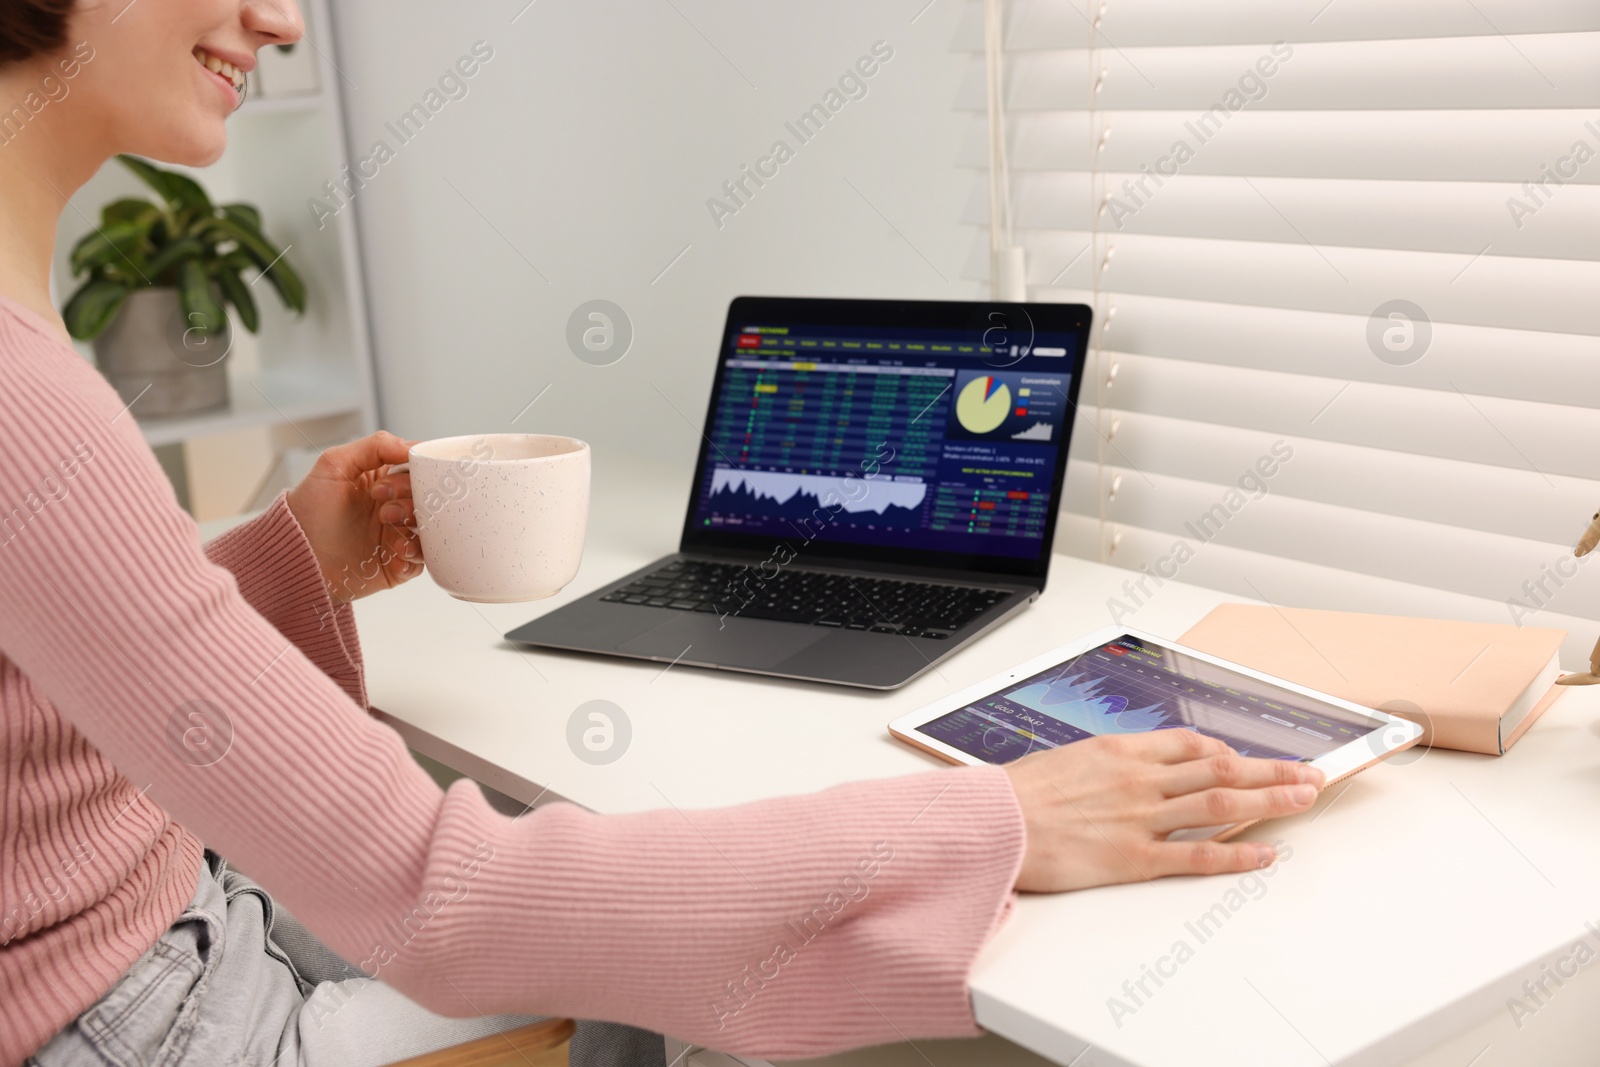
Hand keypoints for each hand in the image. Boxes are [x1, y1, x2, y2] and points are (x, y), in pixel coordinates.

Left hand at [284, 431, 422, 602]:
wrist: (297, 556)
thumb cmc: (309, 511)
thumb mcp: (334, 465)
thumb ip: (374, 446)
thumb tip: (412, 446)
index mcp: (384, 480)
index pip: (419, 469)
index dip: (417, 472)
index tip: (399, 478)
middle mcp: (395, 505)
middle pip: (430, 497)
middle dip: (413, 501)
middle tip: (385, 510)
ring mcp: (398, 535)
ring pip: (432, 528)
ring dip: (416, 528)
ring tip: (390, 532)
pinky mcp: (398, 564)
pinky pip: (423, 559)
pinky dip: (414, 555)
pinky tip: (394, 553)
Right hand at [1003, 730, 1322, 892]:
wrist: (992, 824)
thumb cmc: (1016, 796)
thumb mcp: (1064, 761)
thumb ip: (1104, 765)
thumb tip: (1125, 770)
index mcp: (1121, 751)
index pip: (1190, 744)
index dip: (1228, 750)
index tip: (1248, 756)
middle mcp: (1140, 779)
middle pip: (1221, 768)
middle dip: (1270, 770)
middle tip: (1308, 773)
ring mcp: (1141, 818)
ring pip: (1222, 802)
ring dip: (1271, 799)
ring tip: (1305, 799)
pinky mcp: (1135, 857)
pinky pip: (1197, 854)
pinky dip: (1236, 853)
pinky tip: (1264, 853)